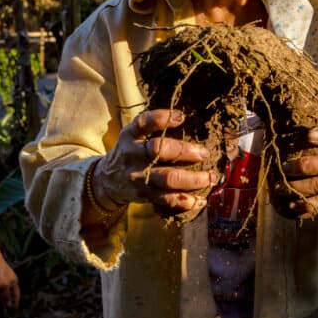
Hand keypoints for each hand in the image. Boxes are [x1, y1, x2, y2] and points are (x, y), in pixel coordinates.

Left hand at [0, 253, 19, 314]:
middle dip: (6, 301)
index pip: (16, 294)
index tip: (14, 309)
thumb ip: (5, 296)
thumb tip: (7, 305)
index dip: (15, 302)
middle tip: (4, 310)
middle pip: (8, 294)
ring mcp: (0, 280)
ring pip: (0, 292)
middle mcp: (8, 281)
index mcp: (13, 282)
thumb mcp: (3, 286)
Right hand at [93, 109, 218, 216]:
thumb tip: (182, 116)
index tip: (181, 117)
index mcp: (130, 136)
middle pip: (158, 150)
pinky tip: (200, 200)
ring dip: (192, 179)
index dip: (161, 119)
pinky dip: (186, 201)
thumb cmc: (129, 152)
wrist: (107, 181)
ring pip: (167, 179)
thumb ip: (151, 125)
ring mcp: (138, 177)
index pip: (142, 123)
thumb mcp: (132, 135)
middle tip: (204, 153)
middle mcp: (132, 155)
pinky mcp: (144, 195)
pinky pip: (167, 199)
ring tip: (210, 177)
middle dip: (185, 151)